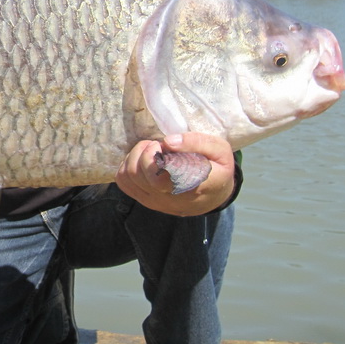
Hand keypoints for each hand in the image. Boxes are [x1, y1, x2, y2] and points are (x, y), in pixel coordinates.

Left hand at [115, 133, 235, 215]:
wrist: (215, 195)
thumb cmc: (217, 168)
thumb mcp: (220, 150)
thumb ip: (198, 142)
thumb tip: (168, 142)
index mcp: (191, 184)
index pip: (159, 176)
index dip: (154, 156)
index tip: (162, 145)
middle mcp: (171, 197)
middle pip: (139, 174)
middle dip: (144, 151)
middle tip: (157, 145)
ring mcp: (156, 201)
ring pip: (129, 176)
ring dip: (135, 156)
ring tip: (152, 151)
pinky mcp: (147, 200)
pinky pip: (124, 182)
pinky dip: (127, 166)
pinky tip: (142, 160)